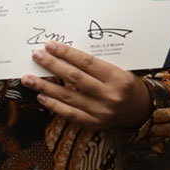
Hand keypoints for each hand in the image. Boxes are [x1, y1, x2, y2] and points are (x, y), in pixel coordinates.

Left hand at [24, 42, 152, 129]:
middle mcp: (110, 95)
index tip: (50, 45)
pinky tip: (41, 96)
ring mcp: (101, 111)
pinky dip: (54, 105)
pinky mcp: (94, 124)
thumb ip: (95, 66)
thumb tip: (64, 54)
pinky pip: (70, 113)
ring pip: (68, 96)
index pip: (88, 63)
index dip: (67, 53)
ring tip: (28, 78)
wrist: (141, 111)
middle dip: (53, 65)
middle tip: (36, 56)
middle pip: (75, 78)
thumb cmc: (125, 86)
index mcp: (118, 78)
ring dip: (45, 86)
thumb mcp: (119, 71)